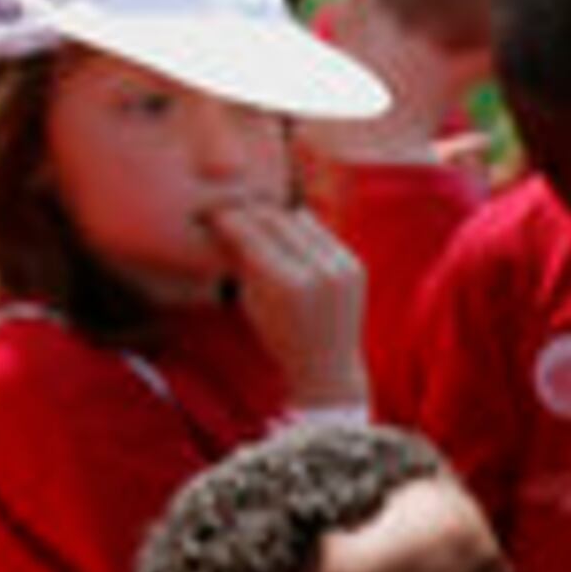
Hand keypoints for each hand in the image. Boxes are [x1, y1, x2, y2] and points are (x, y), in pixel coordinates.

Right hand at [206, 199, 367, 409]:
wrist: (328, 365)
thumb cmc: (279, 337)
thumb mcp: (251, 302)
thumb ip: (241, 260)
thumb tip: (223, 220)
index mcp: (287, 286)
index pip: (251, 235)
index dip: (229, 220)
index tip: (214, 213)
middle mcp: (318, 273)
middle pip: (276, 221)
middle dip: (250, 212)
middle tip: (233, 206)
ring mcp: (341, 268)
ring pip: (301, 220)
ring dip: (277, 216)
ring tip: (257, 214)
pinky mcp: (356, 266)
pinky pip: (323, 233)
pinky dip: (302, 229)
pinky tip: (286, 228)